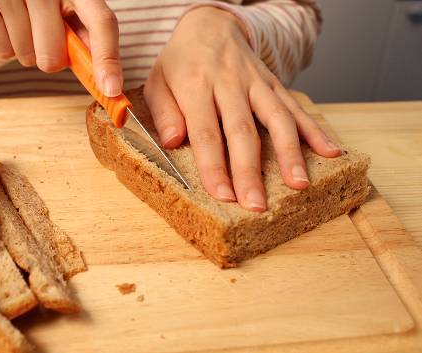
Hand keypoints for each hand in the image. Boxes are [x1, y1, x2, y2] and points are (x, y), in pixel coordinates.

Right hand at [0, 0, 122, 96]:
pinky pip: (2, 51)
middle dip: (53, 58)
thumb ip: (86, 35)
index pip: (101, 22)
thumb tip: (105, 79)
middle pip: (54, 55)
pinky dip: (7, 46)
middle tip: (46, 38)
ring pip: (27, 56)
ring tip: (25, 23)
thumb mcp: (70, 4)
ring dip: (29, 51)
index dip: (108, 59)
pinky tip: (7, 23)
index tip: (112, 90)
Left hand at [144, 7, 340, 211]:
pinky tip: (329, 151)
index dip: (214, 167)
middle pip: (242, 132)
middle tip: (257, 204)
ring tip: (299, 184)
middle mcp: (229, 84)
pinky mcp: (274, 83)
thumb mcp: (158, 80)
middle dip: (250, 171)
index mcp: (195, 85)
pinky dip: (313, 130)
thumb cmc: (181, 61)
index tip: (223, 196)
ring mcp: (256, 83)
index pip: (206, 132)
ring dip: (289, 153)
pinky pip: (295, 106)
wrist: (210, 25)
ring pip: (276, 119)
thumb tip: (173, 142)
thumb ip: (164, 112)